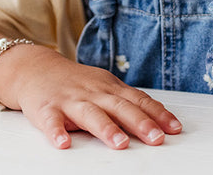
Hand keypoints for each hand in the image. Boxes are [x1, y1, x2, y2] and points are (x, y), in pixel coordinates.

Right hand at [5, 46, 181, 149]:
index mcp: (110, 89)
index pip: (139, 100)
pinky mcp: (47, 108)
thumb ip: (127, 103)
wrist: (38, 68)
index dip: (158, 114)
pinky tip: (63, 143)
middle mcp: (94, 93)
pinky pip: (52, 121)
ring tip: (120, 143)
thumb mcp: (105, 88)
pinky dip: (57, 132)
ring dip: (106, 128)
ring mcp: (71, 100)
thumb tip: (157, 119)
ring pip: (91, 114)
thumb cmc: (77, 83)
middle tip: (157, 138)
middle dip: (140, 123)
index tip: (174, 128)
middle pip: (121, 107)